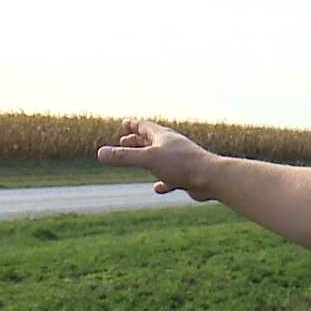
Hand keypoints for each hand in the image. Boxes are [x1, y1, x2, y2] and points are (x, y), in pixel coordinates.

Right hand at [96, 119, 216, 200]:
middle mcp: (172, 146)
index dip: (133, 125)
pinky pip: (171, 178)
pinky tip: (157, 188)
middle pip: (152, 140)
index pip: (145, 126)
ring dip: (148, 158)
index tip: (124, 123)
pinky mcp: (186, 176)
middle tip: (124, 140)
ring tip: (138, 161)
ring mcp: (180, 161)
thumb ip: (124, 157)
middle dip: (137, 140)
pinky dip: (162, 182)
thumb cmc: (181, 165)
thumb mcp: (147, 159)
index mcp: (163, 137)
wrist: (211, 178)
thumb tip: (100, 153)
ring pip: (161, 158)